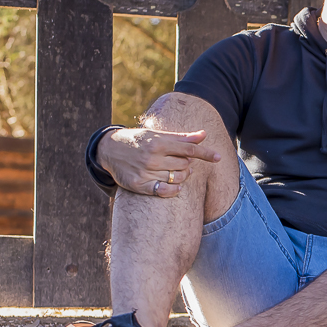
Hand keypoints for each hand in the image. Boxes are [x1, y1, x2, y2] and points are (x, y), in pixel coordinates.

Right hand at [97, 127, 221, 196]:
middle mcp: (152, 158)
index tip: (218, 157)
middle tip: (181, 160)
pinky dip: (174, 189)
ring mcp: (145, 172)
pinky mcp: (139, 185)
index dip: (205, 153)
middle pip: (185, 165)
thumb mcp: (157, 135)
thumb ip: (181, 137)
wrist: (108, 149)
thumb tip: (204, 134)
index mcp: (158, 143)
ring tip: (176, 170)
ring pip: (177, 178)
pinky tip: (177, 186)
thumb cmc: (138, 140)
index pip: (189, 149)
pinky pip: (164, 191)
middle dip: (188, 163)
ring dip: (183, 176)